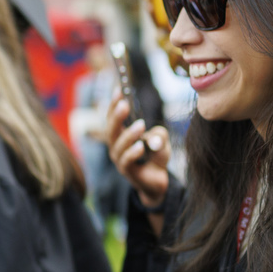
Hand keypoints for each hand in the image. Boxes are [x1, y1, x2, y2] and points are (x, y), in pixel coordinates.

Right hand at [104, 98, 169, 213]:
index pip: (113, 117)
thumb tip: (153, 138)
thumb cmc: (156, 157)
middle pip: (111, 130)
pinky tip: (141, 146)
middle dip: (116, 116)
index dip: (114, 104)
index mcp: (120, 135)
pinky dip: (133, 153)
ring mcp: (119, 159)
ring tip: (141, 125)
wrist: (157, 182)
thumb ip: (160, 134)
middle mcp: (116, 146)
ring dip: (129, 134)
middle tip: (124, 104)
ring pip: (118, 145)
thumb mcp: (162, 140)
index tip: (118, 90)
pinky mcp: (127, 172)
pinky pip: (126, 161)